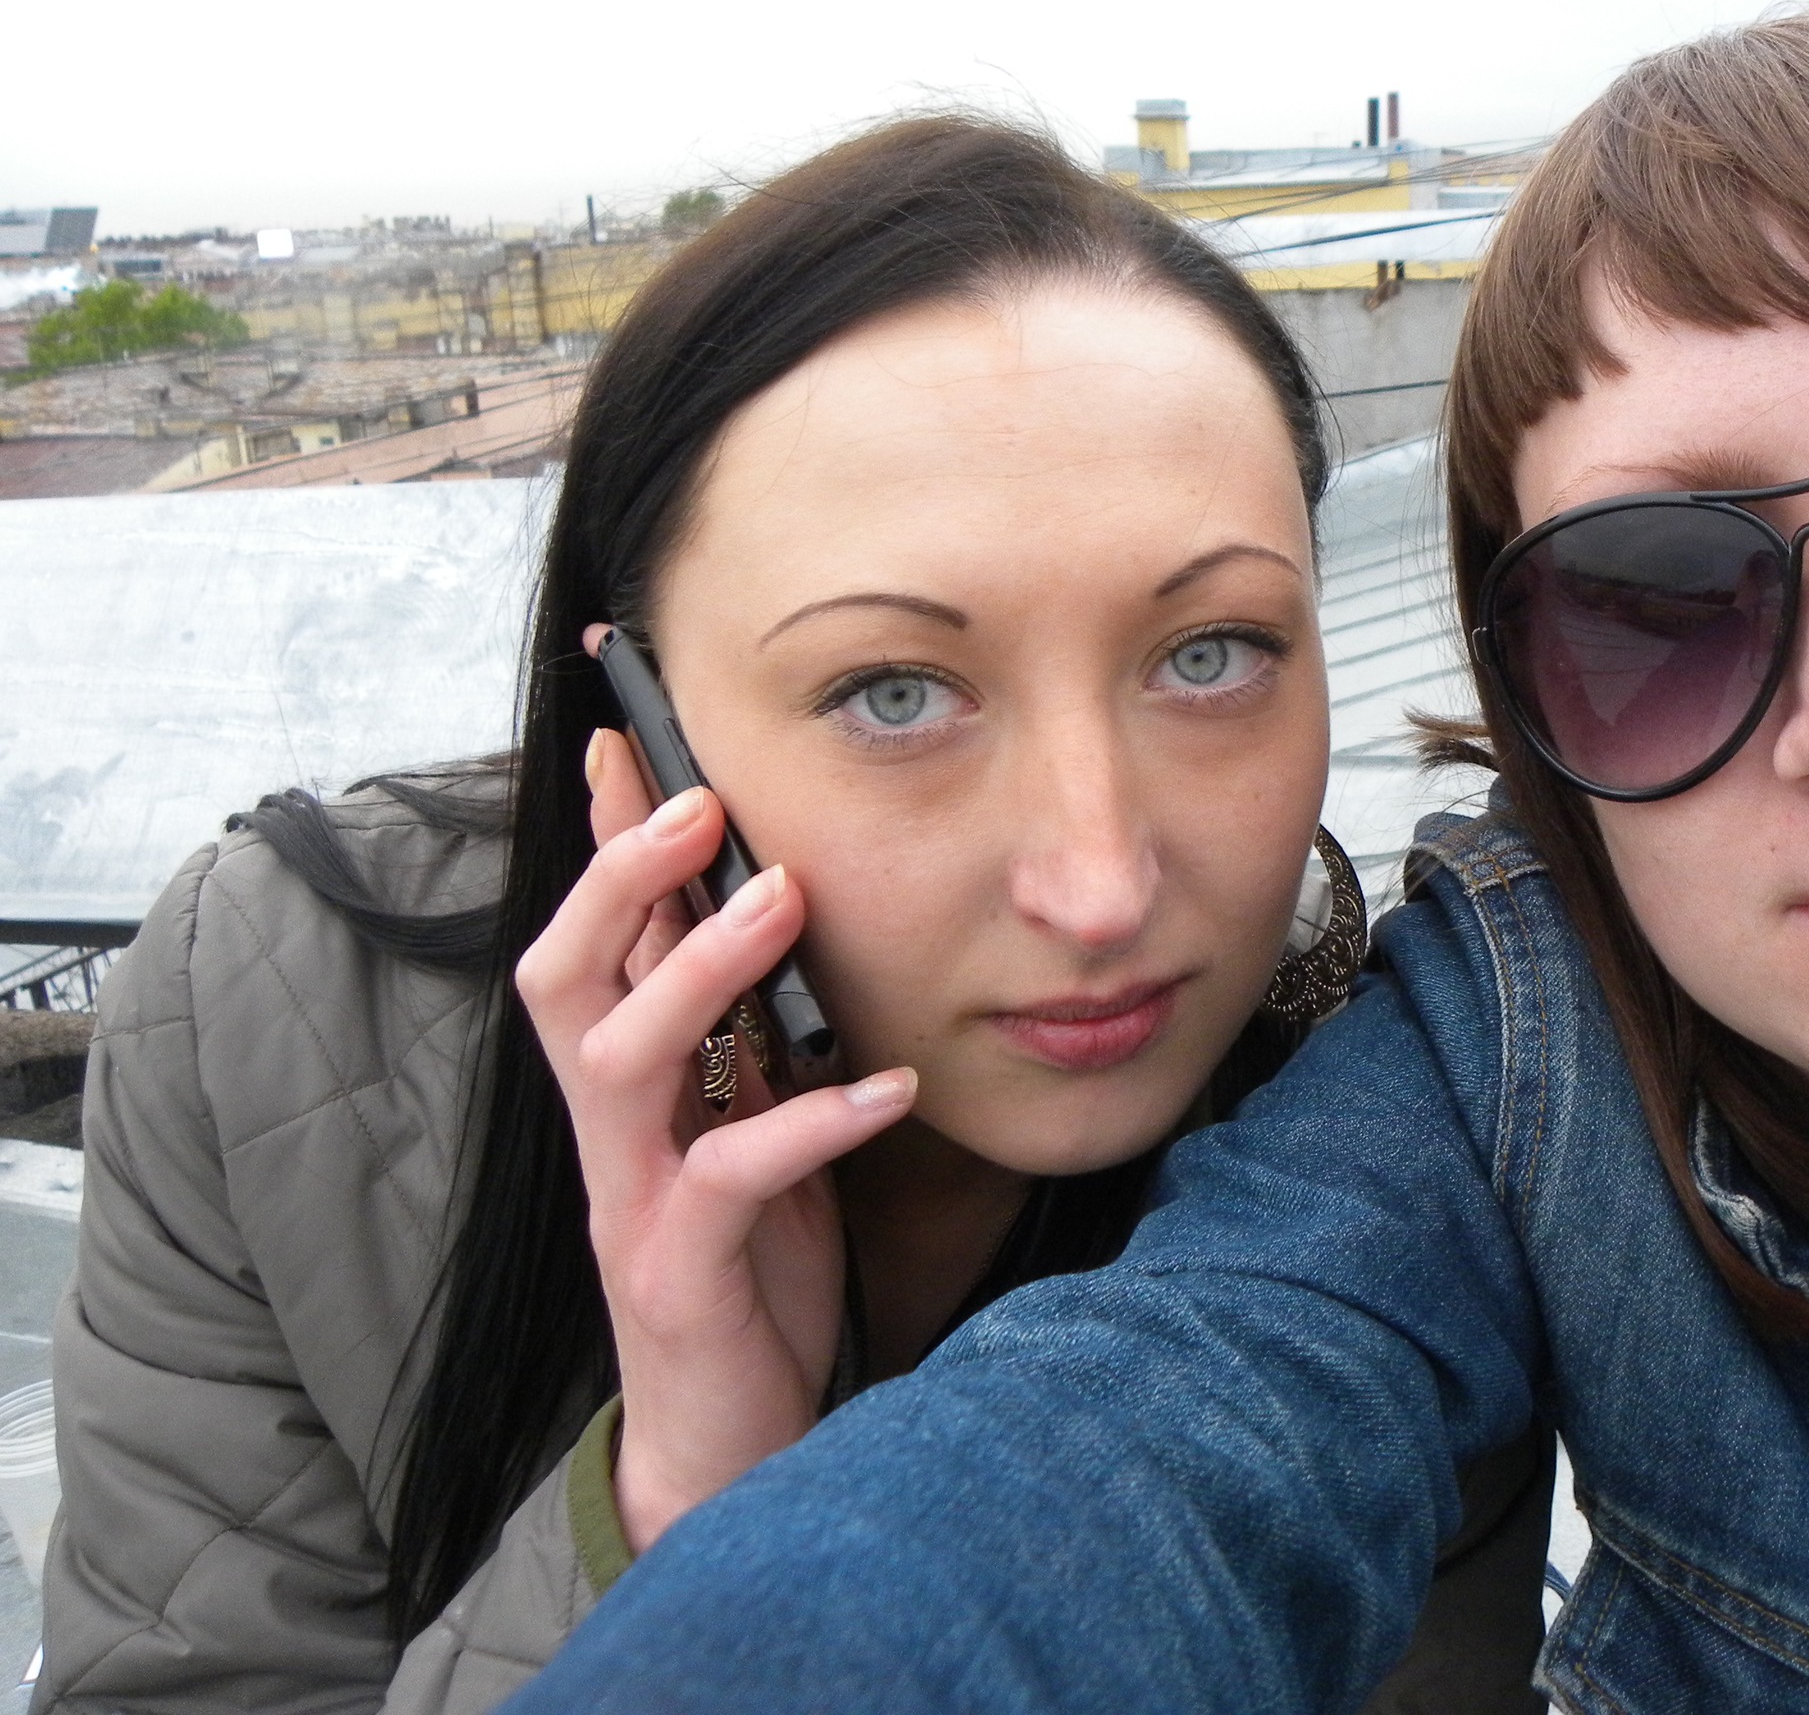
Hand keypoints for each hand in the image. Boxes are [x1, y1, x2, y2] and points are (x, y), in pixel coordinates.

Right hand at [514, 721, 914, 1554]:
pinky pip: (724, 1180)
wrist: (730, 1431)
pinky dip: (808, 1124)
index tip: (626, 734)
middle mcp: (610, 1127)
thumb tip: (780, 916)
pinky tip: (888, 1090)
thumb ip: (750, 1033)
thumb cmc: (748, 1262)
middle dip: (622, 879)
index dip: (602, 838)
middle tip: (705, 805)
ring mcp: (630, 1198)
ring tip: (787, 901)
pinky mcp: (676, 1271)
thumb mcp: (752, 1120)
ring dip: (698, 970)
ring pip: (619, 1059)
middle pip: (565, 975)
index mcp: (628, 1082)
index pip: (594, 934)